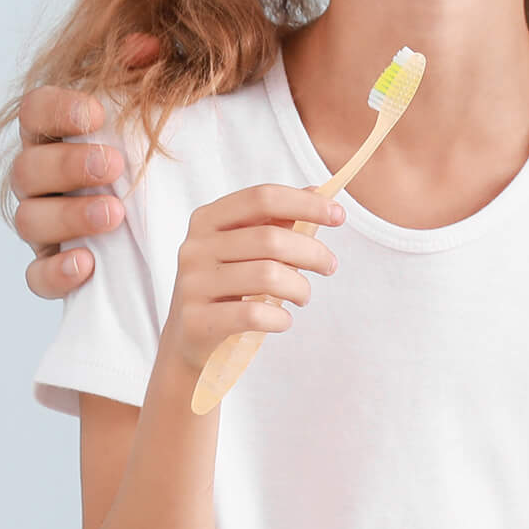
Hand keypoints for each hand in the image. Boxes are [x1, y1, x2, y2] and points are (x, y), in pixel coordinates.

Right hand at [10, 35, 160, 297]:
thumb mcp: (158, 97)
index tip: (95, 113)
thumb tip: (143, 47)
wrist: (170, 194)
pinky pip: (37, 276)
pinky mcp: (53, 263)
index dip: (57, 110)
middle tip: (114, 165)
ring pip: (29, 221)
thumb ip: (147, 68)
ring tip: (115, 214)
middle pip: (27, 169)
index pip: (34, 110)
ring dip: (69, 217)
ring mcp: (43, 220)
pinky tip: (86, 264)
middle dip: (68, 166)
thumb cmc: (153, 138)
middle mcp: (40, 175)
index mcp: (57, 129)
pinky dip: (55, 273)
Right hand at [158, 186, 343, 378]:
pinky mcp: (195, 321)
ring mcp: (192, 284)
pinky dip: (279, 318)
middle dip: (312, 252)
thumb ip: (279, 219)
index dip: (305, 203)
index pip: (263, 197)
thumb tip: (318, 190)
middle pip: (271, 238)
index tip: (339, 215)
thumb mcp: (247, 247)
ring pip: (267, 276)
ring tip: (304, 296)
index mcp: (208, 218)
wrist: (189, 338)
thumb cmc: (227, 284)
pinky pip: (253, 314)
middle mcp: (195, 247)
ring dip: (299, 287)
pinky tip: (283, 320)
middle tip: (330, 266)